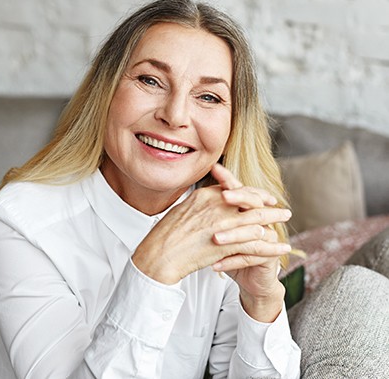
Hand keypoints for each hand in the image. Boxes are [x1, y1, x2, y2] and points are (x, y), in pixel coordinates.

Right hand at [132, 168, 290, 295]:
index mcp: (205, 195)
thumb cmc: (165, 235)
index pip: (235, 189)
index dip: (251, 192)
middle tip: (281, 206)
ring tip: (285, 220)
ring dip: (275, 220)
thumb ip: (200, 204)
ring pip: (258, 220)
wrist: (159, 254)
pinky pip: (256, 244)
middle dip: (268, 203)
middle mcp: (217, 206)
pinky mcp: (228, 244)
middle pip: (250, 201)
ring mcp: (223, 224)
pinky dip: (271, 246)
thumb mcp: (182, 210)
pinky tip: (281, 247)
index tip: (261, 196)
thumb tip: (209, 200)